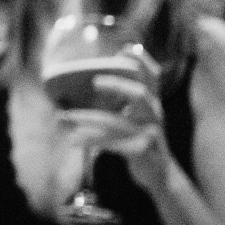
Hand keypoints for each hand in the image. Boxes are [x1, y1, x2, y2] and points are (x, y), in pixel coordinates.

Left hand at [61, 67, 170, 189]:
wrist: (160, 175)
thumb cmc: (142, 141)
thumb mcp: (139, 118)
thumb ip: (127, 102)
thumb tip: (99, 79)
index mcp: (152, 104)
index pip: (153, 77)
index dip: (143, 62)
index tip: (126, 49)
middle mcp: (154, 116)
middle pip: (142, 95)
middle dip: (119, 86)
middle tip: (96, 82)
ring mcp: (150, 134)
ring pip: (117, 123)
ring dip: (87, 118)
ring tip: (63, 116)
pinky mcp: (142, 152)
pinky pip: (112, 144)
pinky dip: (90, 141)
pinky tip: (72, 141)